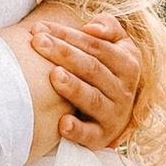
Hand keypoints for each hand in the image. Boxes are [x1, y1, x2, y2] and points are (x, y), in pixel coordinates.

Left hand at [28, 12, 143, 150]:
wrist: (116, 112)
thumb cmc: (107, 70)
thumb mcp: (115, 46)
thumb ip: (109, 28)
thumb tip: (92, 27)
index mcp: (128, 63)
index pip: (96, 45)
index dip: (68, 34)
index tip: (40, 28)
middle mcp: (124, 89)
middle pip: (92, 68)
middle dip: (64, 52)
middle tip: (38, 42)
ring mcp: (114, 115)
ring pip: (93, 99)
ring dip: (73, 87)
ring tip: (54, 75)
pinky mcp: (102, 137)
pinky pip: (90, 135)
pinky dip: (77, 130)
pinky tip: (62, 123)